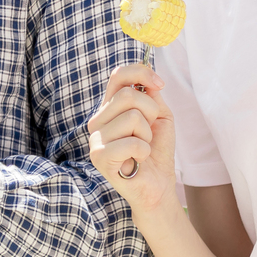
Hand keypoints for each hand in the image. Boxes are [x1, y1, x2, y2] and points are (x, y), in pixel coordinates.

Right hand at [87, 62, 179, 218]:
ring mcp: (96, 138)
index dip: (141, 73)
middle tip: (149, 132)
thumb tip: (148, 77)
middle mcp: (98, 120)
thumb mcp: (159, 116)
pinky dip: (144, 151)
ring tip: (142, 148)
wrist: (157, 184)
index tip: (160, 84)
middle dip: (150, 111)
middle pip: (127, 95)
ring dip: (147, 134)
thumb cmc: (156, 150)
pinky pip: (132, 142)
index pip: (118, 76)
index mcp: (110, 108)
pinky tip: (138, 160)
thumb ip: (152, 95)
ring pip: (132, 117)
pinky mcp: (99, 157)